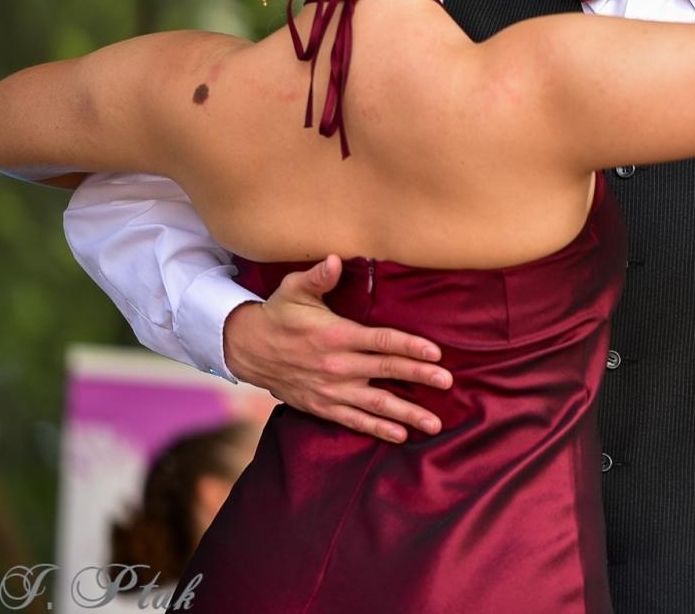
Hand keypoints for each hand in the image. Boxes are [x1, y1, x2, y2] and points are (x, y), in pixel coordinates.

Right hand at [222, 254, 452, 442]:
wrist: (246, 349)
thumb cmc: (278, 314)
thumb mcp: (293, 289)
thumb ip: (318, 276)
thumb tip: (335, 259)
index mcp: (336, 335)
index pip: (381, 341)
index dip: (410, 346)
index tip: (436, 352)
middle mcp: (337, 365)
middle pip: (386, 371)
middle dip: (419, 377)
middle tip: (448, 383)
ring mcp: (330, 389)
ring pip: (375, 403)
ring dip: (406, 414)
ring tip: (434, 424)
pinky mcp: (321, 406)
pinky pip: (354, 420)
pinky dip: (377, 429)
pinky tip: (400, 435)